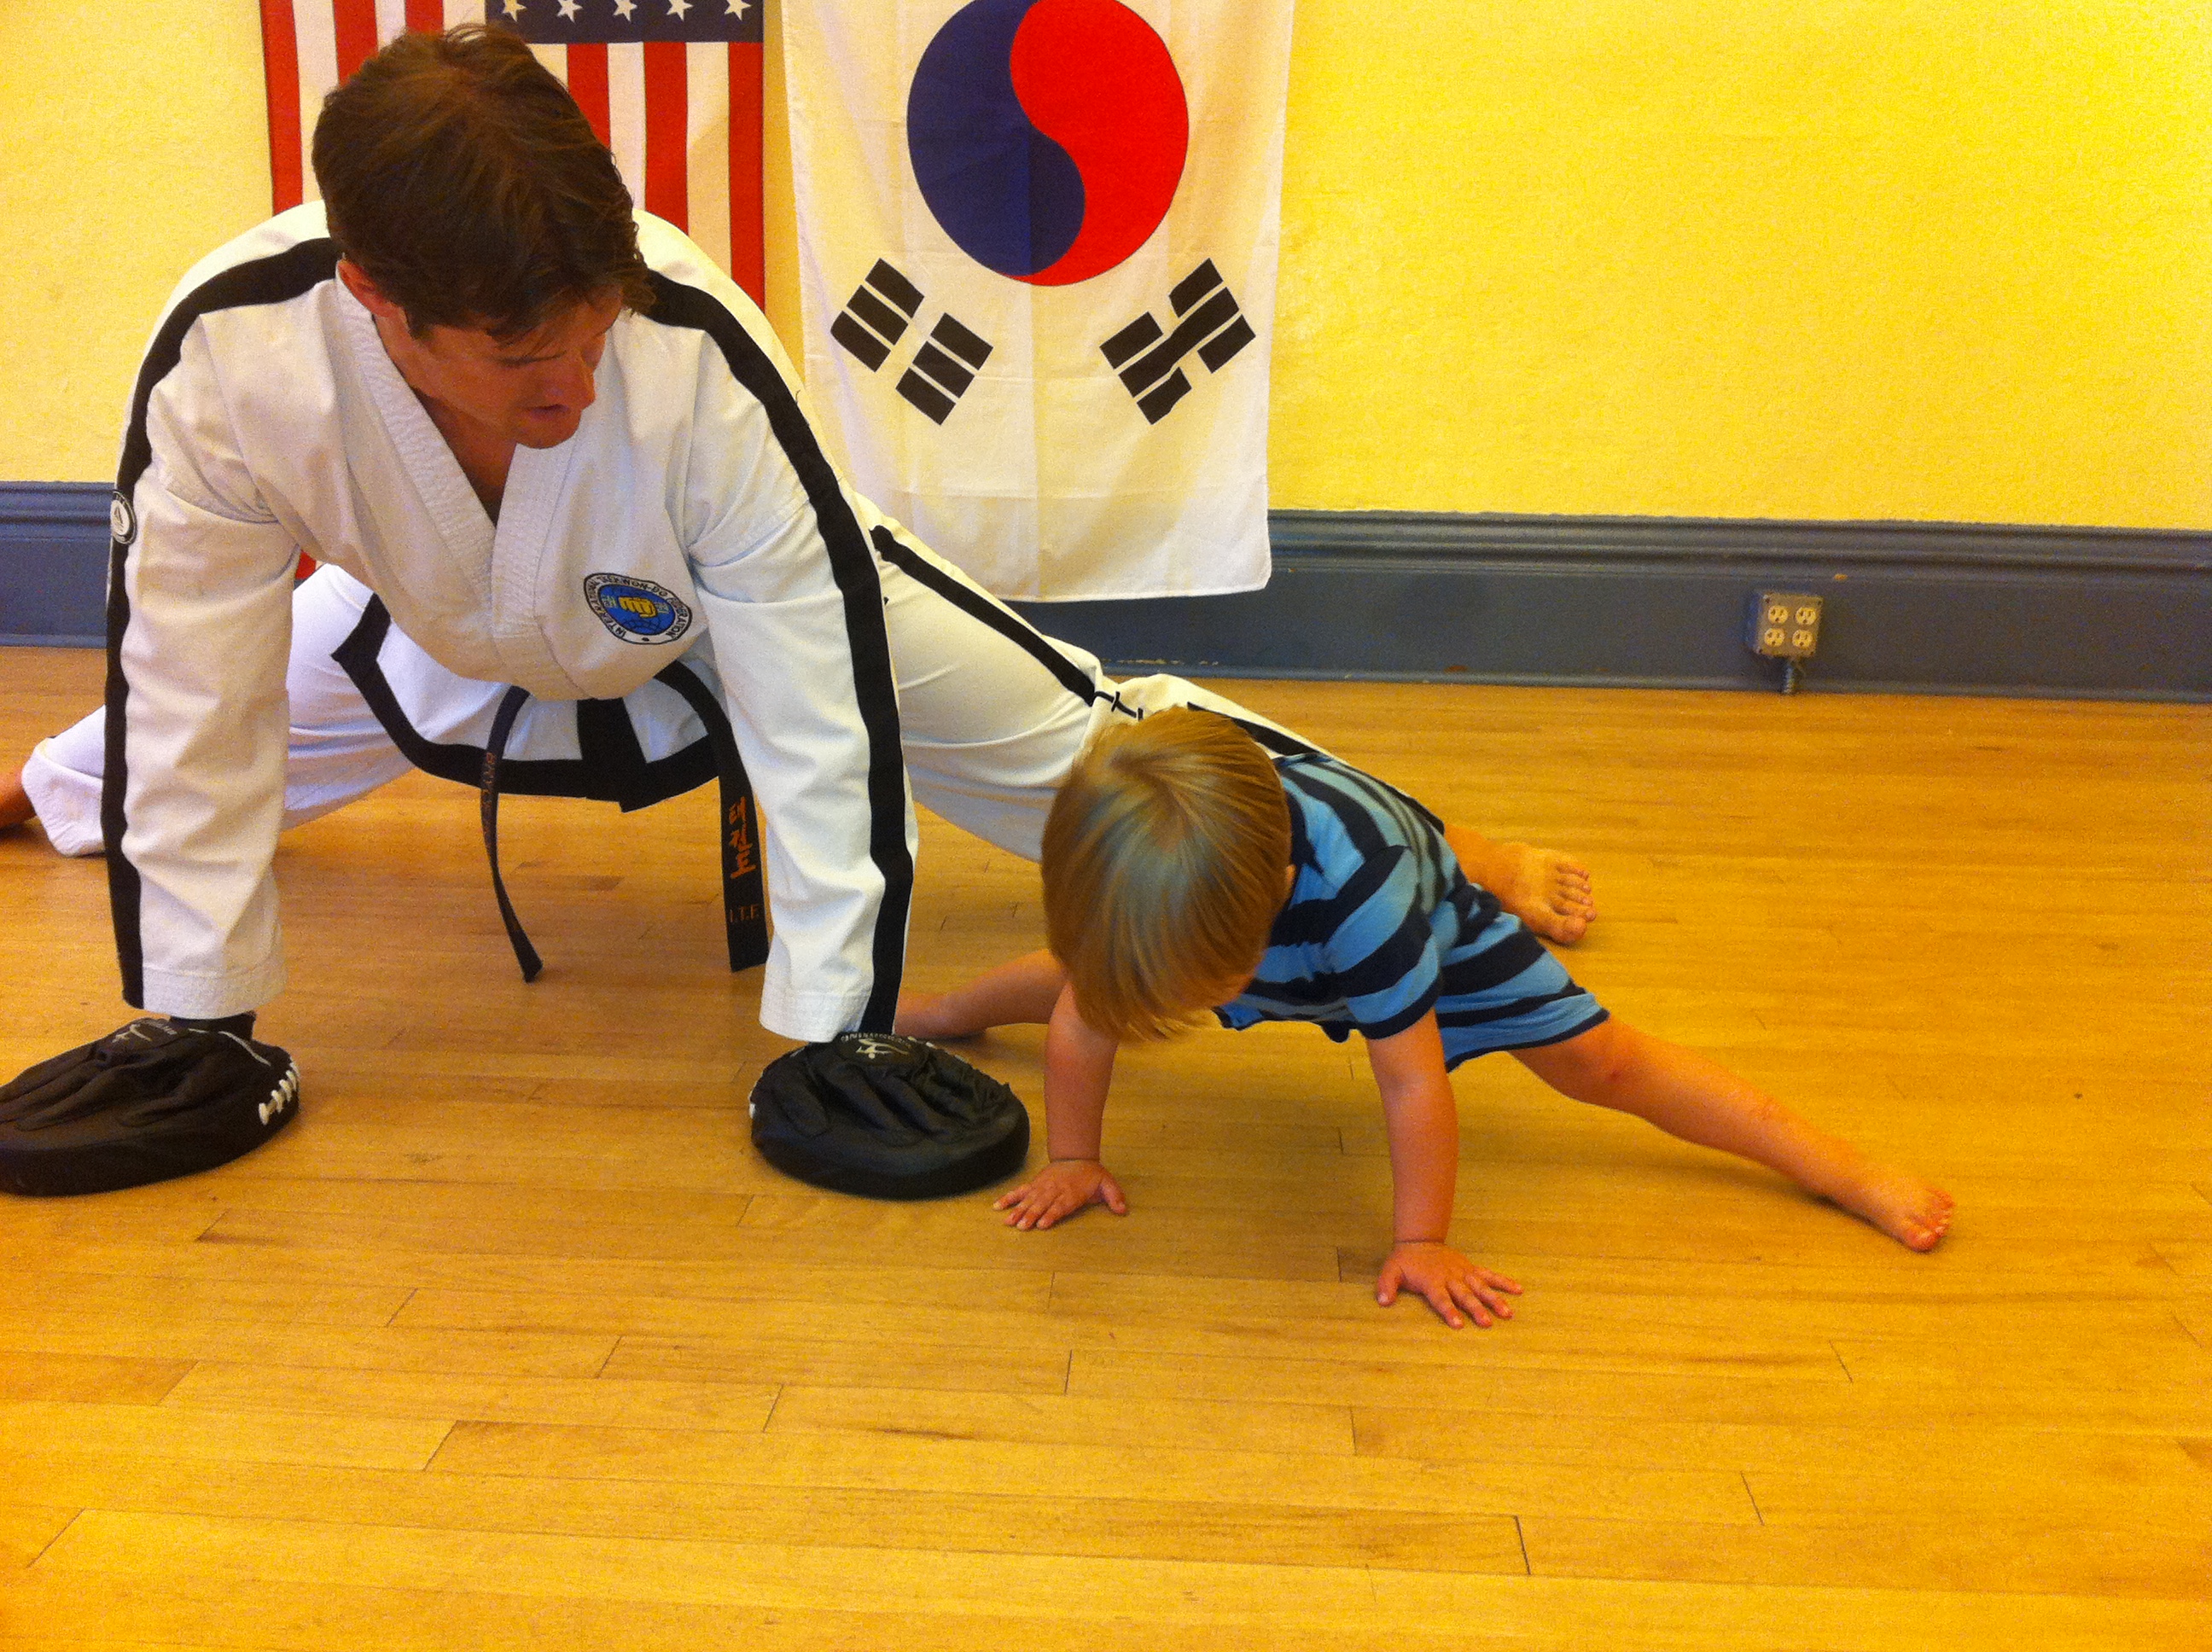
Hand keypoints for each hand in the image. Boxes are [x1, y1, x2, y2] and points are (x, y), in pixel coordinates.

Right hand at [993, 1158, 1126, 1229]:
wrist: (1076, 1155)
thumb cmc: (1091, 1175)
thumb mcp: (1108, 1184)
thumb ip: (1115, 1197)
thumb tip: (1123, 1210)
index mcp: (1072, 1193)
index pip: (1060, 1205)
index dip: (1051, 1214)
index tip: (1042, 1224)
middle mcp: (1055, 1190)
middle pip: (1041, 1204)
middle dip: (1031, 1215)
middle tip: (1021, 1226)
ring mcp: (1042, 1187)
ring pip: (1029, 1199)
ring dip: (1018, 1210)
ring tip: (1008, 1222)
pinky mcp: (1034, 1184)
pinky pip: (1020, 1191)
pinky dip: (1009, 1198)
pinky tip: (998, 1207)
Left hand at [1376, 1241, 1520, 1328]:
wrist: (1420, 1239)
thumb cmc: (1405, 1260)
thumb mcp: (1390, 1271)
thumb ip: (1386, 1286)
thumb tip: (1382, 1302)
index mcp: (1432, 1282)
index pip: (1441, 1299)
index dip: (1449, 1311)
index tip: (1458, 1325)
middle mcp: (1450, 1278)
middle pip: (1465, 1295)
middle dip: (1476, 1309)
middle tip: (1487, 1323)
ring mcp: (1463, 1273)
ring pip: (1481, 1287)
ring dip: (1494, 1299)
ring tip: (1508, 1313)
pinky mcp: (1471, 1268)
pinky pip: (1489, 1274)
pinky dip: (1504, 1281)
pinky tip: (1518, 1290)